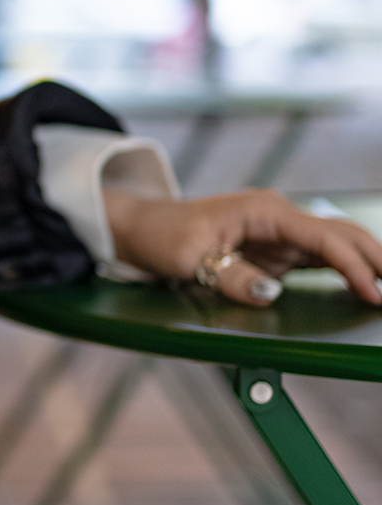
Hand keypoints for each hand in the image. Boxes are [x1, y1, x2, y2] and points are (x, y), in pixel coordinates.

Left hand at [103, 187, 381, 306]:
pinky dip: (348, 269)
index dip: (353, 265)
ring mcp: (281, 231)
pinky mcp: (278, 248)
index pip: (321, 237)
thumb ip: (231, 275)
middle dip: (377, 260)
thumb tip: (271, 292)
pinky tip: (367, 287)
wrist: (146, 228)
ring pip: (338, 243)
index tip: (374, 294)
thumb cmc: (164, 237)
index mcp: (263, 211)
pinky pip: (322, 256)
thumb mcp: (189, 259)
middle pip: (342, 234)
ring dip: (368, 264)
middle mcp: (279, 216)